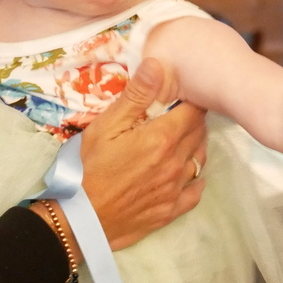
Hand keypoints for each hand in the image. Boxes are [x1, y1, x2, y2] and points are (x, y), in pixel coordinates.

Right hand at [78, 58, 207, 250]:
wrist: (82, 217)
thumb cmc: (89, 167)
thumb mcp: (105, 125)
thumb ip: (135, 96)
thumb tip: (158, 65)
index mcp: (162, 138)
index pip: (193, 111)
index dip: (189, 100)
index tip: (180, 95)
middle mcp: (176, 163)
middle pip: (199, 134)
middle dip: (192, 120)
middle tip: (177, 113)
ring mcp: (176, 188)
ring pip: (200, 159)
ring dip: (194, 146)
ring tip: (180, 139)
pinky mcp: (171, 210)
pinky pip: (196, 192)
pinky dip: (196, 179)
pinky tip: (189, 174)